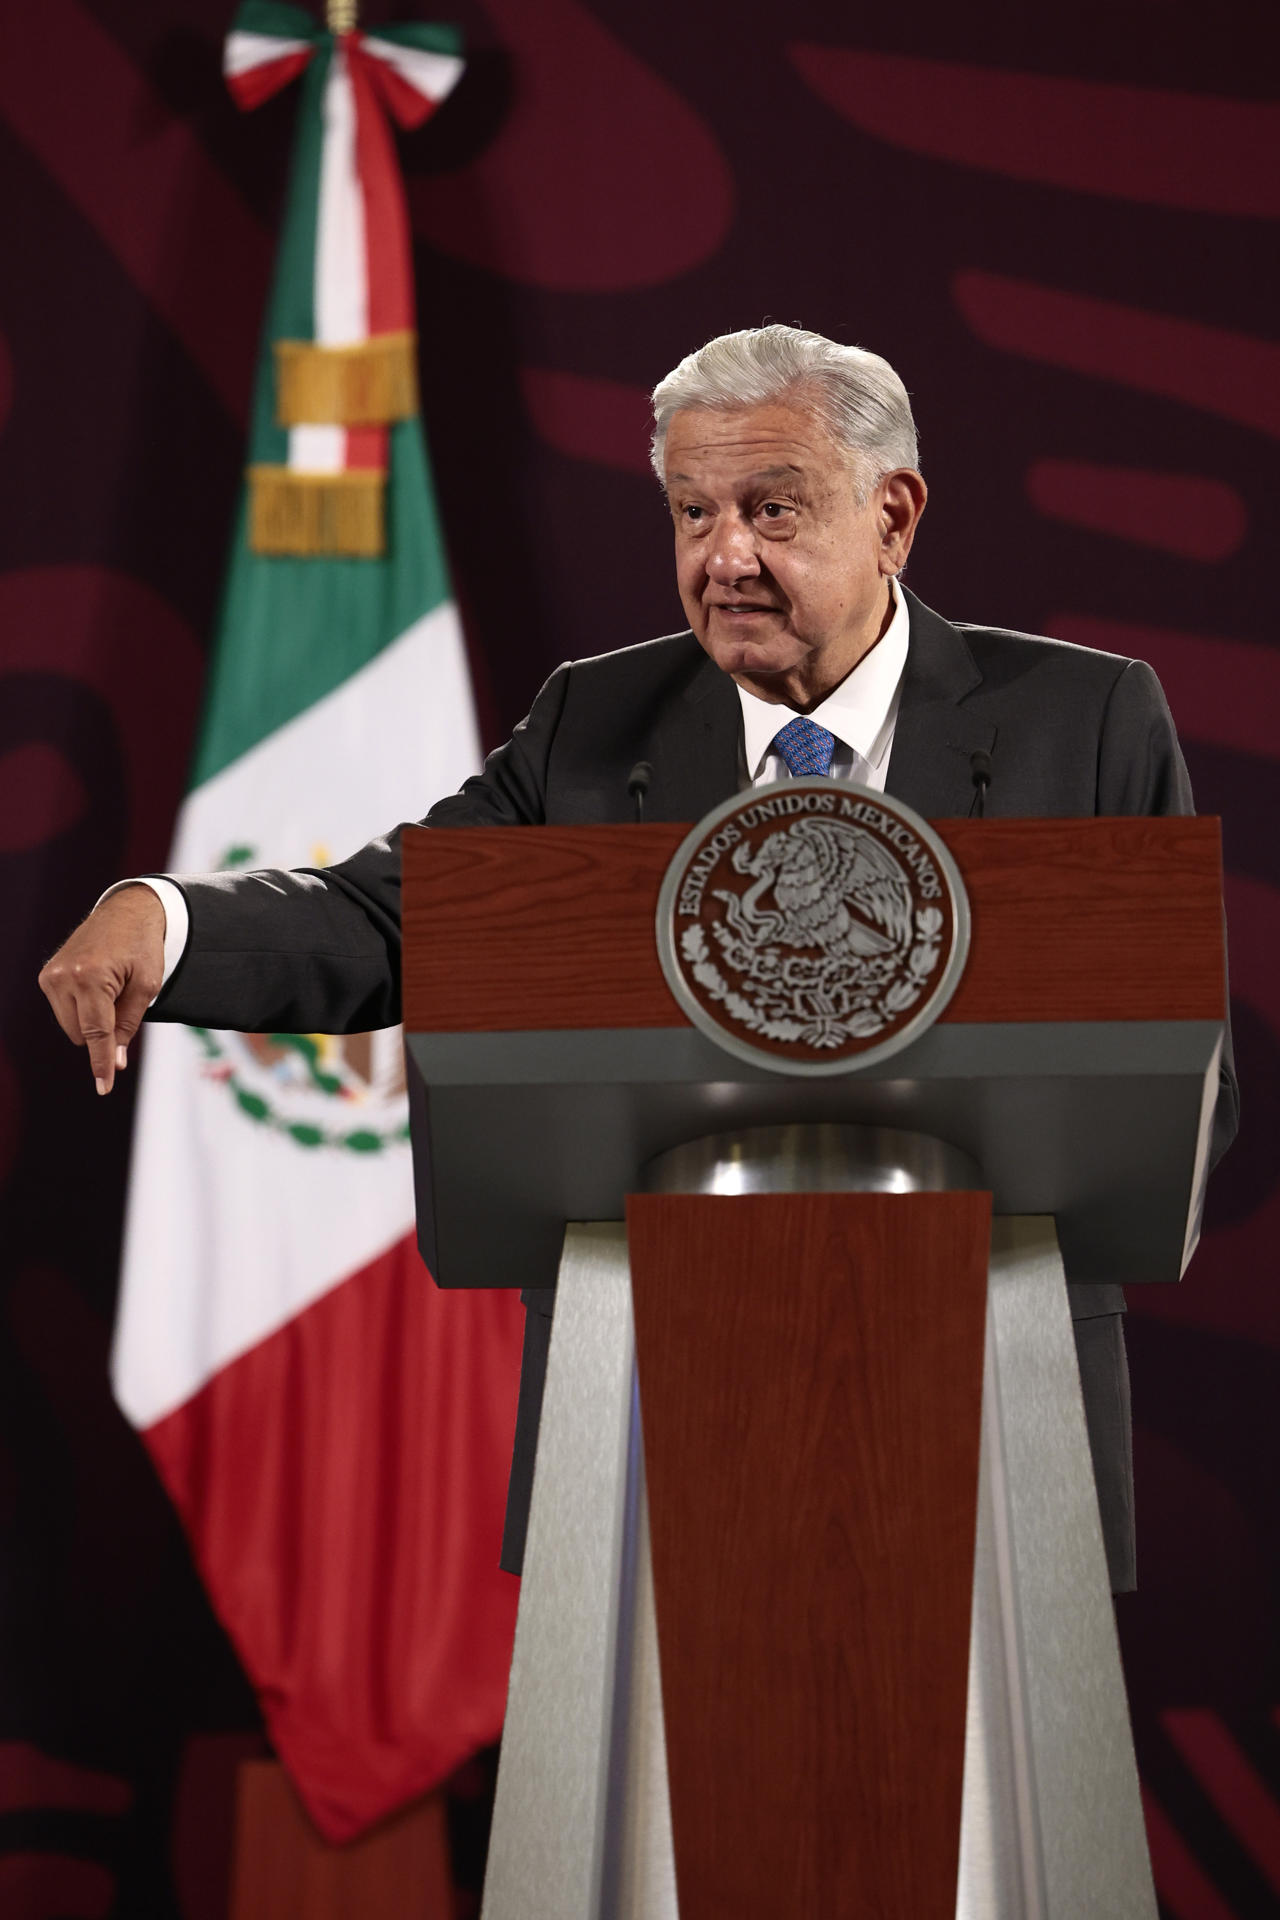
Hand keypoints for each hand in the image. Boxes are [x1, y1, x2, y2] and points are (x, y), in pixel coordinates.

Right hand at [38, 885, 166, 1094]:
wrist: (126, 911)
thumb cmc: (142, 947)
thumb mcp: (147, 986)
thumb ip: (129, 1025)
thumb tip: (116, 1062)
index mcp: (90, 977)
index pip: (96, 1032)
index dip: (102, 1062)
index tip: (104, 1087)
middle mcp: (63, 977)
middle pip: (81, 1034)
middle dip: (104, 1032)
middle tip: (125, 999)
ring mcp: (51, 976)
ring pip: (71, 1026)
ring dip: (92, 1020)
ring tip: (111, 987)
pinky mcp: (47, 976)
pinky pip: (64, 1012)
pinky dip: (82, 1009)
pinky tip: (97, 985)